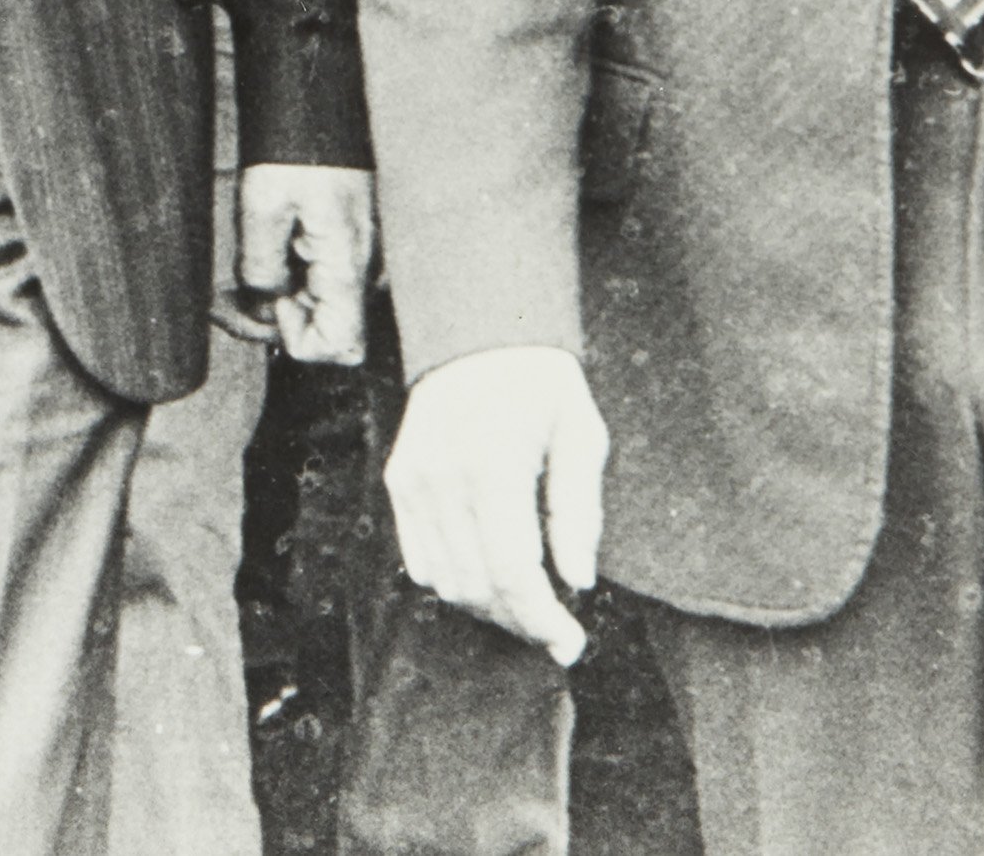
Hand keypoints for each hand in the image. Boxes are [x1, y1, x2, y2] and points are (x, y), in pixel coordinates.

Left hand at [232, 163, 377, 366]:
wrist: (318, 109)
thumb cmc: (296, 148)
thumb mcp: (263, 204)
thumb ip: (262, 266)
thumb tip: (264, 306)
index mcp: (349, 263)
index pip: (341, 345)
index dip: (299, 338)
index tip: (269, 302)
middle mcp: (364, 270)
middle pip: (325, 331)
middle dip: (272, 321)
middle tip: (224, 301)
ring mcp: (357, 260)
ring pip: (317, 310)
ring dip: (271, 304)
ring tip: (227, 286)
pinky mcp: (345, 248)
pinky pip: (317, 283)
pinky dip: (283, 283)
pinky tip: (252, 266)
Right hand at [386, 344, 607, 666]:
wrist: (478, 338)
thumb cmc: (542, 389)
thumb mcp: (583, 436)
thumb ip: (579, 511)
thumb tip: (577, 580)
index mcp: (494, 463)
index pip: (513, 571)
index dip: (543, 620)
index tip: (572, 644)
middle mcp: (443, 476)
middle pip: (478, 585)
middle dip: (521, 623)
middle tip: (557, 633)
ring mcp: (414, 480)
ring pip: (446, 582)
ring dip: (490, 610)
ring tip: (527, 609)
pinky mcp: (400, 482)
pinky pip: (421, 560)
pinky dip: (456, 584)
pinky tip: (491, 579)